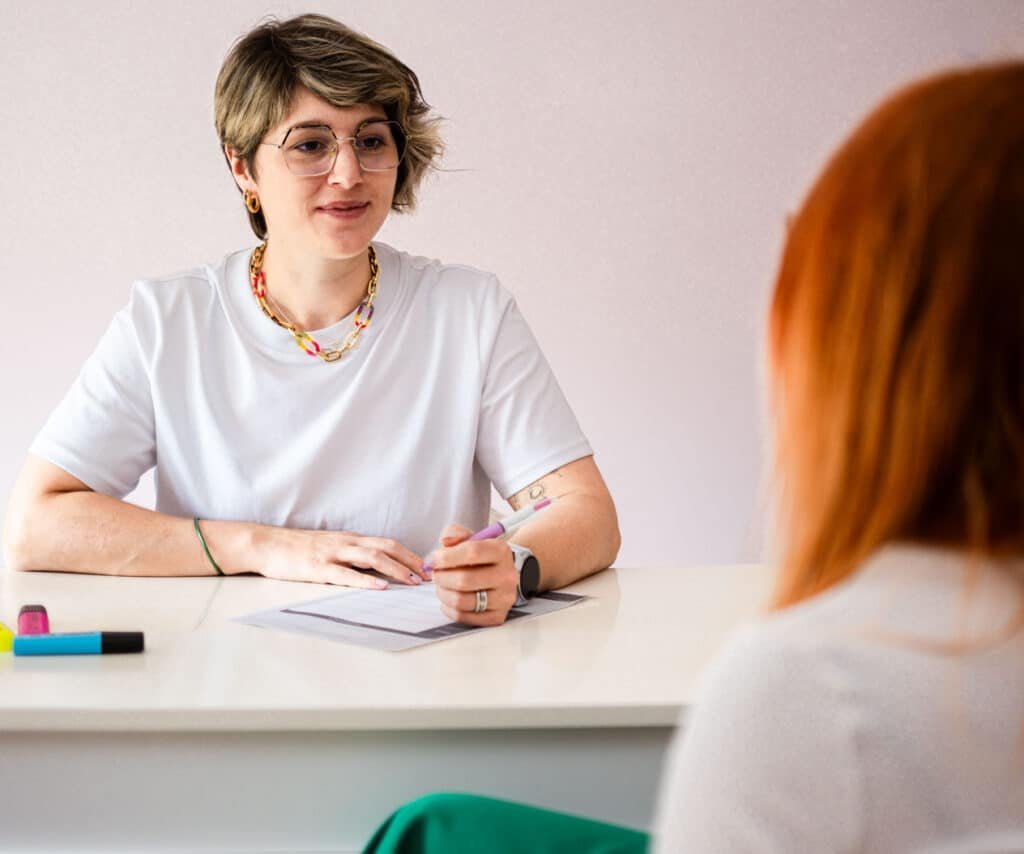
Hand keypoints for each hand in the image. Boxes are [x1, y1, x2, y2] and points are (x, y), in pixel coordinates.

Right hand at [258, 527, 426, 587]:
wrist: (267, 544)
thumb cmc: (299, 549)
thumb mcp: (331, 547)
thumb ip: (352, 555)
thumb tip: (378, 569)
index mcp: (351, 539)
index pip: (388, 543)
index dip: (410, 554)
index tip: (428, 567)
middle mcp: (347, 542)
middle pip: (387, 547)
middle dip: (411, 561)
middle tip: (429, 576)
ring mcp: (333, 554)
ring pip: (372, 557)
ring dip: (396, 569)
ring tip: (412, 581)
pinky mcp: (319, 567)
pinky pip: (347, 574)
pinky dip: (366, 580)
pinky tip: (381, 587)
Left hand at [427, 524, 518, 625]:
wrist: (499, 573)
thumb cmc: (480, 556)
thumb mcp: (469, 537)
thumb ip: (454, 533)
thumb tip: (446, 541)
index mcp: (501, 551)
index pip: (472, 552)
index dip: (446, 557)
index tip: (431, 560)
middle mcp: (506, 575)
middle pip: (464, 580)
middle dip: (441, 577)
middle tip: (436, 574)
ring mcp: (504, 598)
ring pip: (461, 600)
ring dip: (443, 593)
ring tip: (442, 586)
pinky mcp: (498, 616)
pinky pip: (464, 617)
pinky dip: (449, 608)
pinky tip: (449, 599)